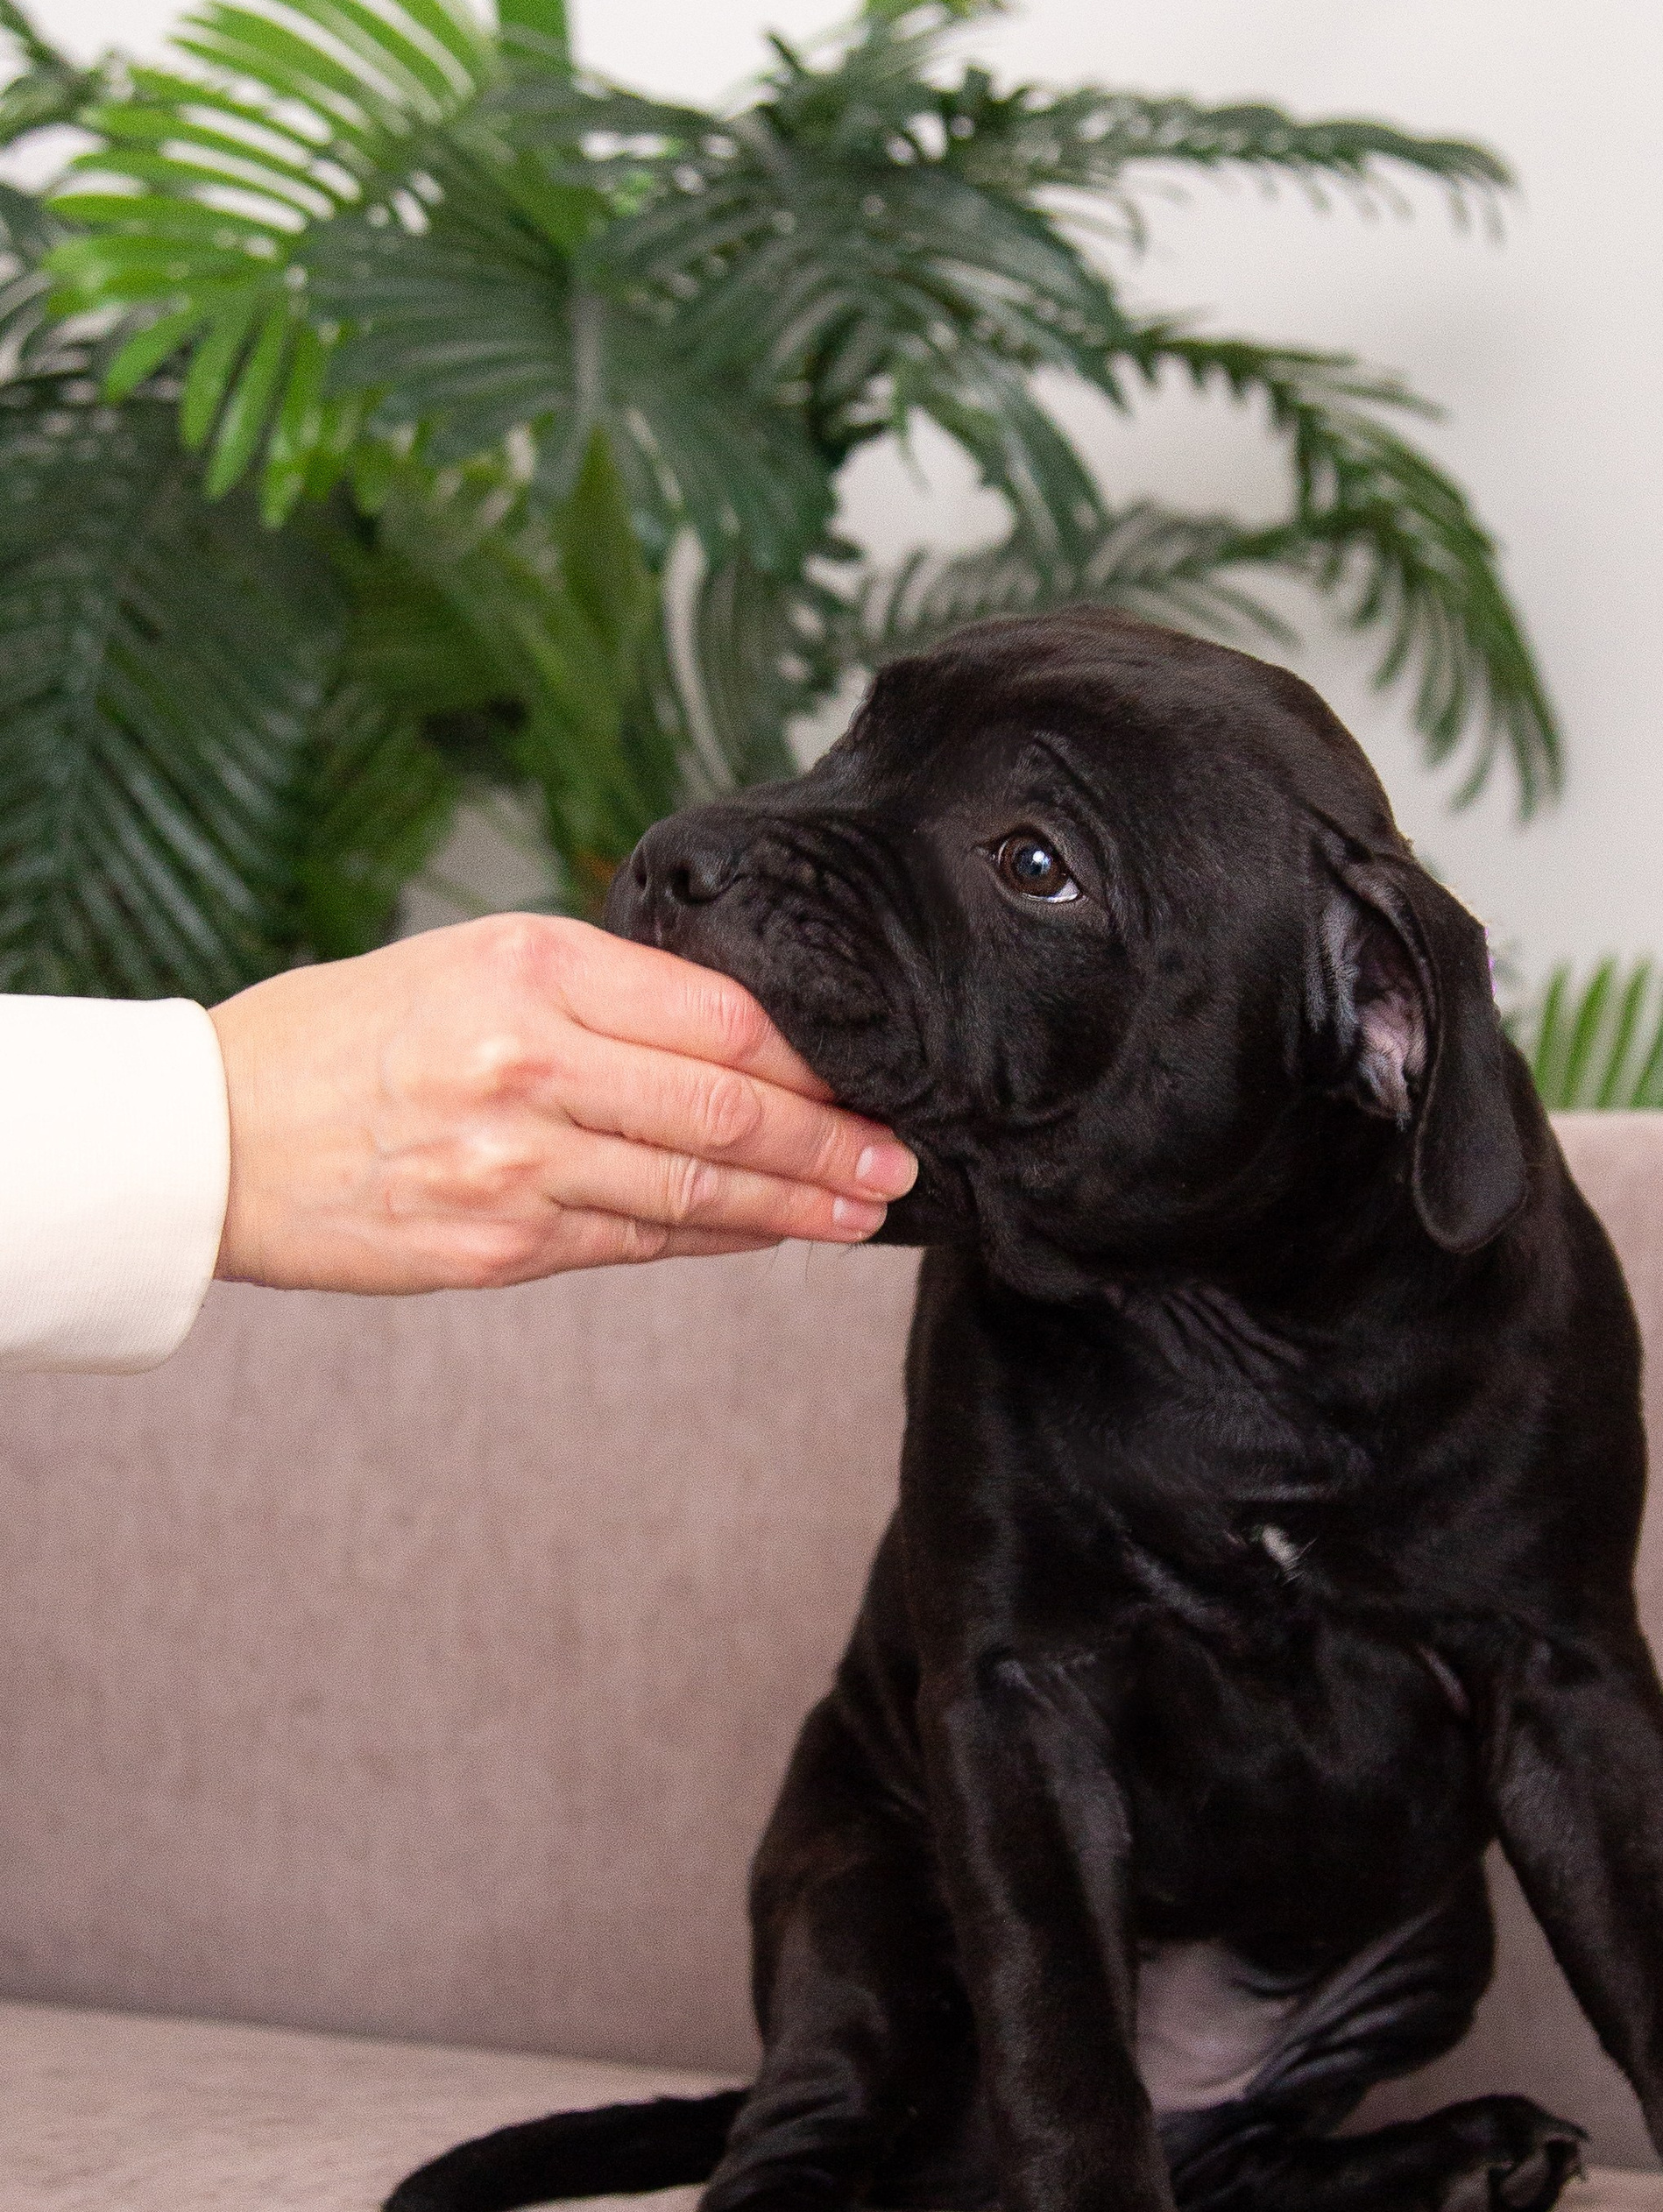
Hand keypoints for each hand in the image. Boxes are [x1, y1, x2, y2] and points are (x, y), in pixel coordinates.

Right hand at [207, 914, 916, 1293]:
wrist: (210, 1137)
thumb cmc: (347, 1037)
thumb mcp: (469, 962)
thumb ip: (600, 991)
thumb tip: (743, 1035)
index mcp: (531, 967)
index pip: (720, 1015)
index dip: (814, 1058)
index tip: (873, 1072)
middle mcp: (529, 1062)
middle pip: (727, 1111)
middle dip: (832, 1145)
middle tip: (902, 1160)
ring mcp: (514, 1165)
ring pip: (695, 1193)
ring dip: (796, 1208)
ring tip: (865, 1211)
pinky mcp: (496, 1248)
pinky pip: (637, 1245)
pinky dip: (716, 1242)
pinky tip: (768, 1236)